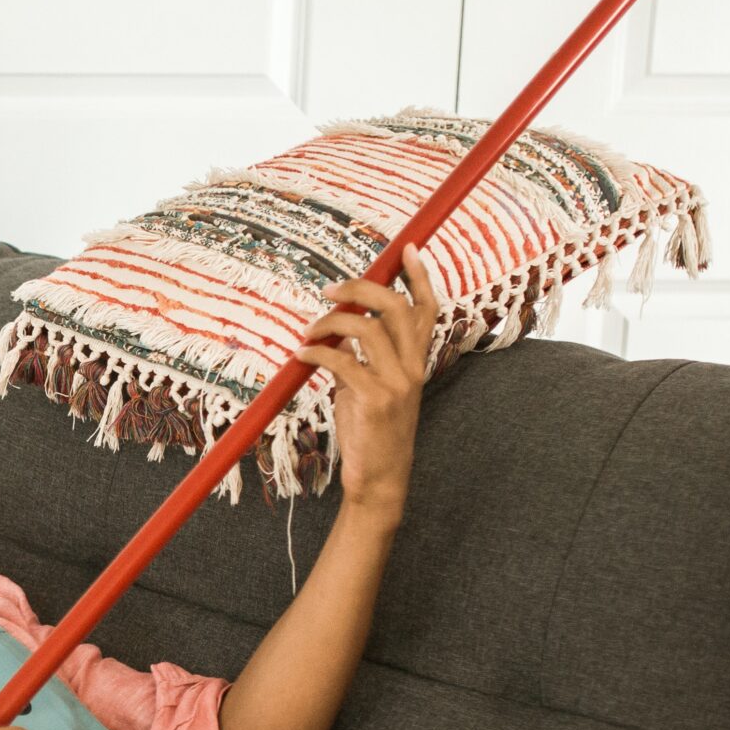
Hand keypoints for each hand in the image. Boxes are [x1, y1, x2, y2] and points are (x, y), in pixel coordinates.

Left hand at [294, 245, 437, 523]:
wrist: (378, 480)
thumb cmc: (370, 432)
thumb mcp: (366, 386)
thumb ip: (360, 356)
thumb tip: (337, 326)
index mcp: (415, 362)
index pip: (427, 309)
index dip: (420, 277)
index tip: (408, 249)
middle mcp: (412, 368)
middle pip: (397, 307)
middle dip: (362, 289)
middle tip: (330, 289)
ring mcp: (397, 384)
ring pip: (370, 328)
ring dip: (332, 321)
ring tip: (308, 330)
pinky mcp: (376, 401)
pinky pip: (344, 361)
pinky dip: (318, 351)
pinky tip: (301, 355)